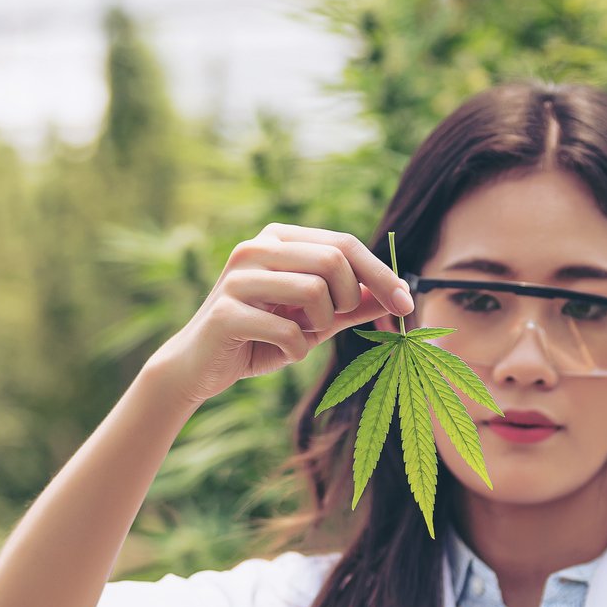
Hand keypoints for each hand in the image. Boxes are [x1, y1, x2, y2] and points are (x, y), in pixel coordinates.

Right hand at [141, 223, 416, 409]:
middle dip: (350, 299)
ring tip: (302, 336)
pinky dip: (297, 349)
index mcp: (278, 239)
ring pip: (314, 290)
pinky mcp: (226, 312)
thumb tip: (397, 296)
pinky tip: (282, 352)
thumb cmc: (259, 338)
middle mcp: (256, 248)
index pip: (344, 243)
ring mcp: (238, 277)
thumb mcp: (314, 321)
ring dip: (321, 325)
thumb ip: (352, 305)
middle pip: (334, 259)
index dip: (382, 273)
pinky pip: (288, 329)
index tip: (407, 304)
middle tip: (337, 322)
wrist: (198, 367)